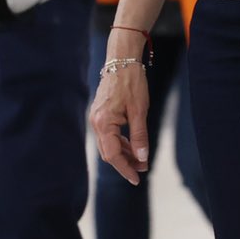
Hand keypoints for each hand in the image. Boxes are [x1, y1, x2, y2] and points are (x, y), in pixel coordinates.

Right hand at [89, 35, 152, 185]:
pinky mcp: (100, 114)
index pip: (113, 155)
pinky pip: (109, 135)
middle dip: (125, 163)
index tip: (137, 179)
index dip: (125, 169)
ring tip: (141, 159)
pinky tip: (132, 146)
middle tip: (143, 168)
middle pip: (109, 152)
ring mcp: (96, 118)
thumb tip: (142, 158)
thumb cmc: (131, 82)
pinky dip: (120, 143)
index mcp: (104, 122)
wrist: (121, 60)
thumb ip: (140, 136)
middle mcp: (96, 122)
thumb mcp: (140, 111)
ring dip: (124, 154)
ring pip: (109, 145)